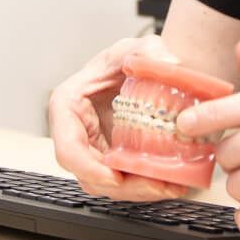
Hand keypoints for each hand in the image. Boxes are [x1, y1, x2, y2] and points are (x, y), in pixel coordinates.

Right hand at [48, 34, 190, 201]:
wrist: (138, 70)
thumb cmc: (123, 60)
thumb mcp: (134, 48)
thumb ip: (148, 50)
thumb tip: (169, 63)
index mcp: (68, 107)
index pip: (68, 148)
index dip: (88, 168)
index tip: (114, 177)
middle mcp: (77, 133)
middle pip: (89, 175)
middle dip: (123, 186)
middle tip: (156, 186)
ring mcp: (94, 150)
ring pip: (108, 184)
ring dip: (138, 191)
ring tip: (170, 186)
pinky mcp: (113, 160)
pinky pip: (125, 181)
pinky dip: (146, 186)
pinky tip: (172, 182)